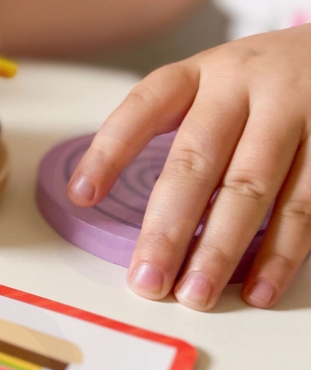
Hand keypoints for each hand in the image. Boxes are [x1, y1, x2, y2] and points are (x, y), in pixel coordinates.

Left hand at [67, 25, 310, 309]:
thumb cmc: (261, 84)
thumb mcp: (214, 84)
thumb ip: (177, 131)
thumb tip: (121, 205)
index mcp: (200, 74)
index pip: (142, 108)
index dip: (108, 152)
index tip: (81, 196)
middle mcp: (244, 87)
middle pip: (196, 162)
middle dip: (167, 228)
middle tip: (146, 280)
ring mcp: (296, 111)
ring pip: (252, 189)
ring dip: (221, 249)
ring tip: (195, 294)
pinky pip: (307, 205)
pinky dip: (282, 252)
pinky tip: (258, 287)